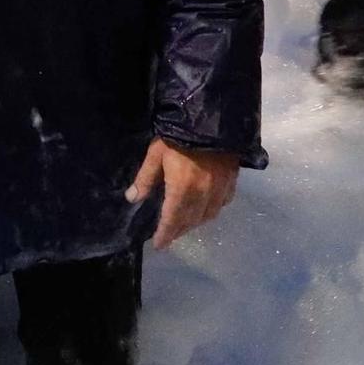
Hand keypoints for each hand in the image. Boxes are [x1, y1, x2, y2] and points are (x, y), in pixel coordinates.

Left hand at [125, 139, 239, 249]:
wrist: (211, 119)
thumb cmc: (177, 136)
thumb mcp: (155, 155)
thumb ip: (145, 178)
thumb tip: (132, 198)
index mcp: (183, 190)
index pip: (172, 220)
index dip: (165, 234)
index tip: (159, 245)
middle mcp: (203, 195)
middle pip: (191, 220)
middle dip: (179, 230)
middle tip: (169, 235)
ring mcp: (220, 189)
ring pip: (208, 215)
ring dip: (195, 223)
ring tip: (184, 224)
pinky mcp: (232, 181)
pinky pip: (223, 203)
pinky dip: (212, 210)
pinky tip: (206, 208)